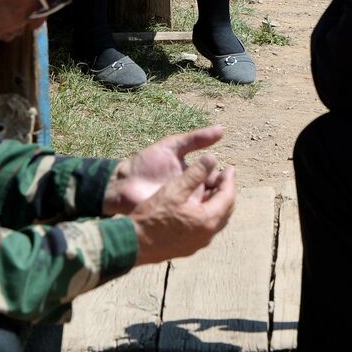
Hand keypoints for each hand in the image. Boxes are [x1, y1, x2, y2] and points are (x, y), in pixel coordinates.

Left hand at [104, 125, 223, 214]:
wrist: (122, 183)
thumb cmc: (145, 163)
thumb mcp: (172, 147)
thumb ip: (196, 139)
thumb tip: (222, 129)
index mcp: (194, 176)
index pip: (217, 180)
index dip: (224, 178)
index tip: (229, 173)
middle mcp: (192, 194)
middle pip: (215, 197)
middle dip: (221, 193)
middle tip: (223, 189)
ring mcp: (183, 208)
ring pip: (206, 212)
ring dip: (212, 207)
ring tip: (214, 201)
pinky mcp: (174, 219)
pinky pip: (190, 222)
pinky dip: (199, 218)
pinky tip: (201, 213)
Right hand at [129, 152, 235, 265]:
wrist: (134, 244)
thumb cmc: (152, 216)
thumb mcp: (174, 190)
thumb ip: (195, 174)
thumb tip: (212, 159)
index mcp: (207, 220)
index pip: (228, 196)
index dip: (229, 180)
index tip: (229, 167)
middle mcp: (207, 234)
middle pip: (226, 209)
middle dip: (225, 190)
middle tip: (222, 176)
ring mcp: (198, 243)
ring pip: (216, 219)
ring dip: (216, 202)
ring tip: (210, 187)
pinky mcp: (189, 247)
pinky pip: (206, 227)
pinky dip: (207, 212)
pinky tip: (197, 204)